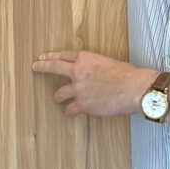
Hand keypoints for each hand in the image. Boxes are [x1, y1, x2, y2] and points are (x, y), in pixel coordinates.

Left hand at [32, 49, 158, 117]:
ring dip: (57, 97)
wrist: (135, 88)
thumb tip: (91, 75)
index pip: (64, 55)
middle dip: (42, 67)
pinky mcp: (83, 104)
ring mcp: (79, 88)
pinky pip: (70, 110)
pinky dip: (70, 112)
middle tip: (34, 67)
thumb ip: (95, 68)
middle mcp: (79, 71)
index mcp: (86, 58)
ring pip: (59, 94)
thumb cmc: (128, 76)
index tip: (43, 57)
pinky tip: (70, 113)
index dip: (51, 56)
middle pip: (54, 67)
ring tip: (56, 99)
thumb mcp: (109, 63)